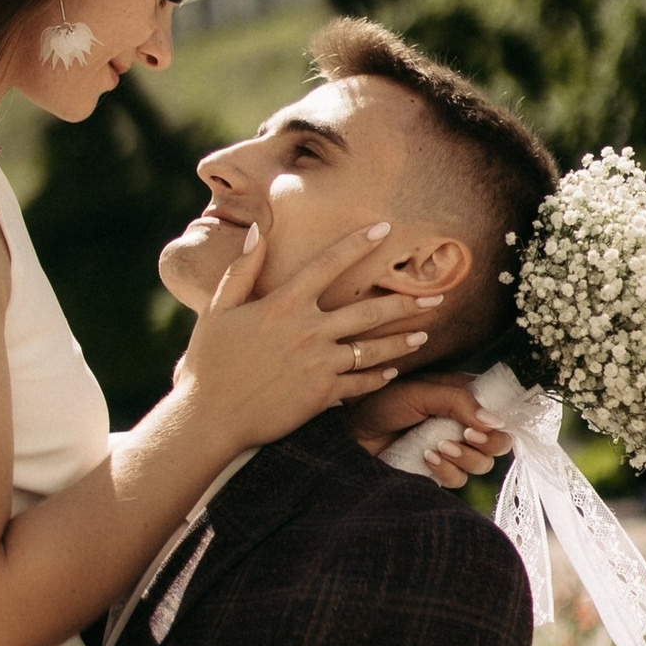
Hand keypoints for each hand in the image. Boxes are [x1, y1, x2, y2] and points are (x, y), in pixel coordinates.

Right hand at [176, 220, 435, 452]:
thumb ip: (241, 270)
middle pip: (367, 311)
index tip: (384, 229)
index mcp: (282, 305)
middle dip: (405, 303)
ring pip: (372, 349)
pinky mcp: (321, 394)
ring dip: (402, 341)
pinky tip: (393, 370)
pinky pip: (360, 382)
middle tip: (437, 296)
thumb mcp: (217, 310)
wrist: (209, 417)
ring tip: (424, 334)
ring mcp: (318, 365)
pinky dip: (379, 376)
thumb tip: (257, 231)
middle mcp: (307, 331)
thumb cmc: (208, 362)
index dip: (356, 244)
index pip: (327, 265)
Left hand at [346, 371, 511, 489]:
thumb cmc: (383, 401)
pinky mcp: (438, 470)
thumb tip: (494, 421)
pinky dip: (446, 471)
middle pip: (499, 443)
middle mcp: (463, 424)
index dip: (500, 421)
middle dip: (486, 443)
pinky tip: (426, 457)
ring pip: (482, 465)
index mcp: (465, 398)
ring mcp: (452, 449)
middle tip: (465, 435)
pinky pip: (458, 480)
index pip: (502, 412)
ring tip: (436, 445)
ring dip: (464, 458)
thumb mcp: (422, 392)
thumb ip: (460, 402)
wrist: (353, 429)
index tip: (480, 423)